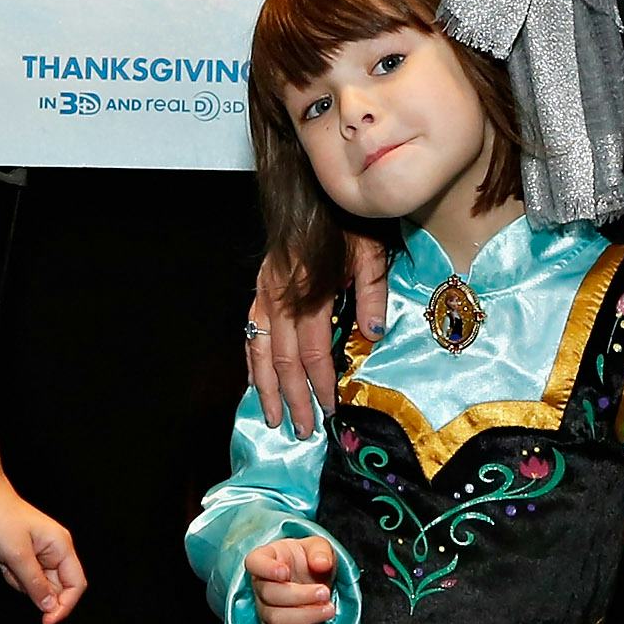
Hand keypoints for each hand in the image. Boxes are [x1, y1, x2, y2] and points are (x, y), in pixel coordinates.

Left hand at [0, 477, 85, 623]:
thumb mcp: (17, 555)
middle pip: (56, 587)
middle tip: (15, 575)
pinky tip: (3, 559)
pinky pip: (23, 577)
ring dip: (20, 581)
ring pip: (37, 584)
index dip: (65, 606)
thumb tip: (50, 607)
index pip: (76, 585)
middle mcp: (54, 549)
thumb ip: (36, 584)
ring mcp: (39, 552)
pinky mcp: (25, 554)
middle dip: (33, 588)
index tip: (47, 620)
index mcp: (61, 546)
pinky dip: (12, 574)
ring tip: (7, 561)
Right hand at [244, 536, 339, 623]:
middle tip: (325, 593)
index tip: (285, 572)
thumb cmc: (311, 561)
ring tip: (328, 610)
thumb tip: (321, 563)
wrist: (314, 582)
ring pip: (275, 618)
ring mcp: (264, 609)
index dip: (266, 569)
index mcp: (267, 558)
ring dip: (304, 616)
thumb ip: (320, 551)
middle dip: (300, 596)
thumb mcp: (319, 548)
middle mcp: (261, 585)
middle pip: (269, 594)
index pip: (254, 562)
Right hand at [245, 234, 390, 437]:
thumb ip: (370, 294)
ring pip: (259, 349)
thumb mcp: (369, 251)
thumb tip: (372, 336)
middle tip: (303, 430)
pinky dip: (252, 361)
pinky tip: (256, 382)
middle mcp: (279, 296)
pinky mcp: (259, 287)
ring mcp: (263, 291)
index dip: (320, 384)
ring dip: (266, 388)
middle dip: (293, 398)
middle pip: (282, 359)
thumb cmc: (348, 221)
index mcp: (308, 290)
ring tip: (274, 419)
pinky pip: (250, 331)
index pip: (311, 351)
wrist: (314, 192)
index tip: (330, 412)